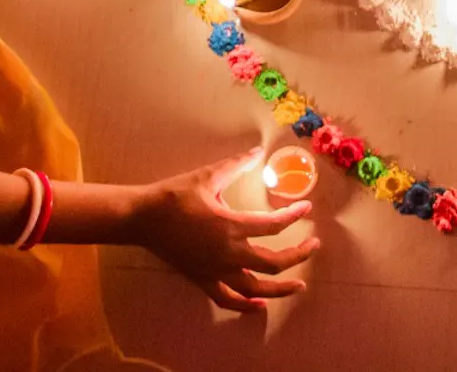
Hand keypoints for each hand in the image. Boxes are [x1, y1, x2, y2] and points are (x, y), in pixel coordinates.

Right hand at [132, 147, 318, 312]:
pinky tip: (260, 305)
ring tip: (300, 285)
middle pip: (273, 262)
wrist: (143, 218)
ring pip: (256, 288)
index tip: (307, 209)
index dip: (294, 217)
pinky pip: (228, 299)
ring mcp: (216, 271)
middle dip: (298, 255)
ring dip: (281, 288)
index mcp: (230, 226)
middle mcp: (228, 254)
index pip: (273, 226)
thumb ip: (235, 165)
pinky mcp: (203, 280)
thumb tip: (257, 151)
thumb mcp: (207, 176)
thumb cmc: (174, 195)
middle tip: (313, 246)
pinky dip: (246, 305)